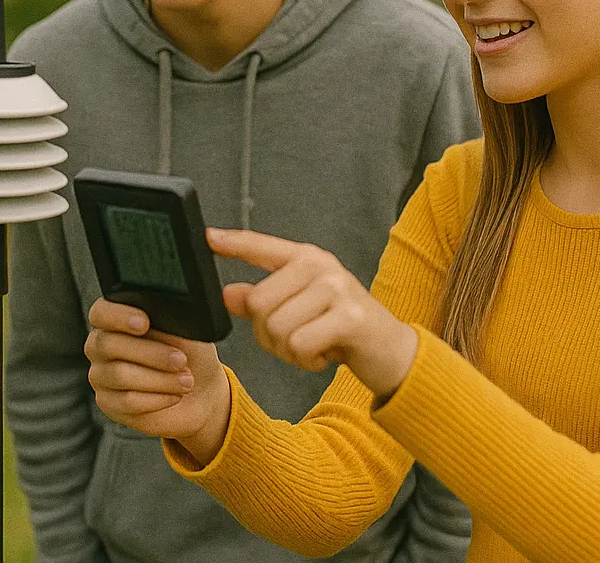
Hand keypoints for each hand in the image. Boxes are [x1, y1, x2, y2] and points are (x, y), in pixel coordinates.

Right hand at [85, 298, 232, 464]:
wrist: (200, 391)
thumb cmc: (189, 354)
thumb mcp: (183, 330)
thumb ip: (164, 318)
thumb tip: (159, 313)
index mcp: (115, 319)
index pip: (100, 312)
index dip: (118, 316)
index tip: (145, 323)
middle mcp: (101, 347)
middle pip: (109, 345)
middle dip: (151, 353)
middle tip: (181, 360)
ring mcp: (101, 377)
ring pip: (120, 375)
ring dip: (160, 379)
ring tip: (185, 381)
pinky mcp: (110, 404)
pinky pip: (128, 401)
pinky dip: (157, 398)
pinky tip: (175, 395)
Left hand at [208, 227, 417, 398]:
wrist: (391, 351)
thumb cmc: (340, 327)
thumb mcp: (299, 309)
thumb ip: (264, 300)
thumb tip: (227, 295)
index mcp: (305, 258)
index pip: (261, 246)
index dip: (233, 243)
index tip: (208, 237)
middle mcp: (320, 266)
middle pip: (258, 302)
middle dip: (268, 335)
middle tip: (295, 340)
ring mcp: (337, 288)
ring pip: (277, 328)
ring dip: (288, 352)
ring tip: (313, 346)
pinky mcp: (351, 316)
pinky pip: (299, 344)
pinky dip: (306, 361)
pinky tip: (324, 355)